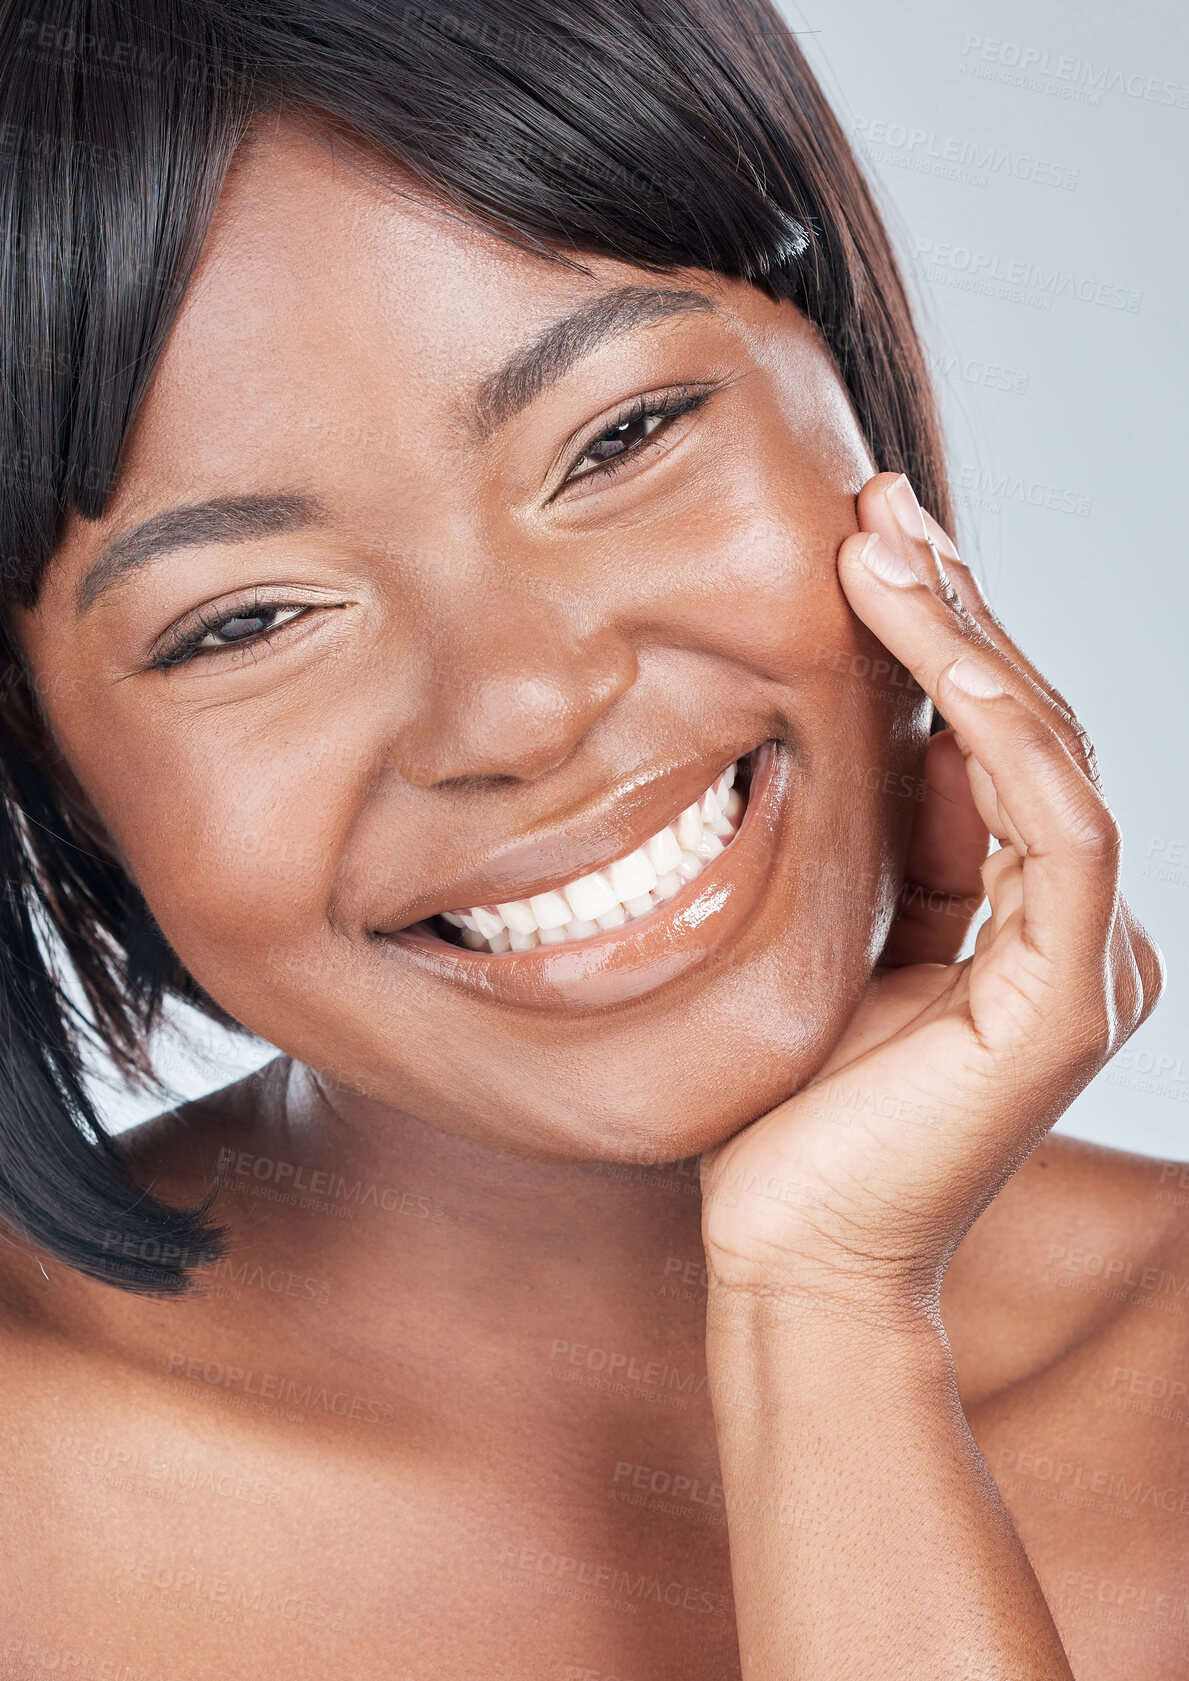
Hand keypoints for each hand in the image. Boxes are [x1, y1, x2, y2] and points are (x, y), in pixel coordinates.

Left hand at [700, 470, 1163, 1313]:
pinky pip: (1057, 825)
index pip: (996, 741)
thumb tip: (889, 713)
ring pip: (1049, 755)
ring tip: (882, 542)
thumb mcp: (837, 934)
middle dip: (955, 607)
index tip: (866, 537)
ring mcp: (1087, 962)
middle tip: (876, 501)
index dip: (941, 632)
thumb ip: (891, 840)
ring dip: (968, 640)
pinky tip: (928, 649)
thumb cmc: (790, 1108)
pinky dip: (999, 729)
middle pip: (1028, 729)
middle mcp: (1075, 930)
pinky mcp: (1069, 997)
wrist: (791, 1255)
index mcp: (1024, 917)